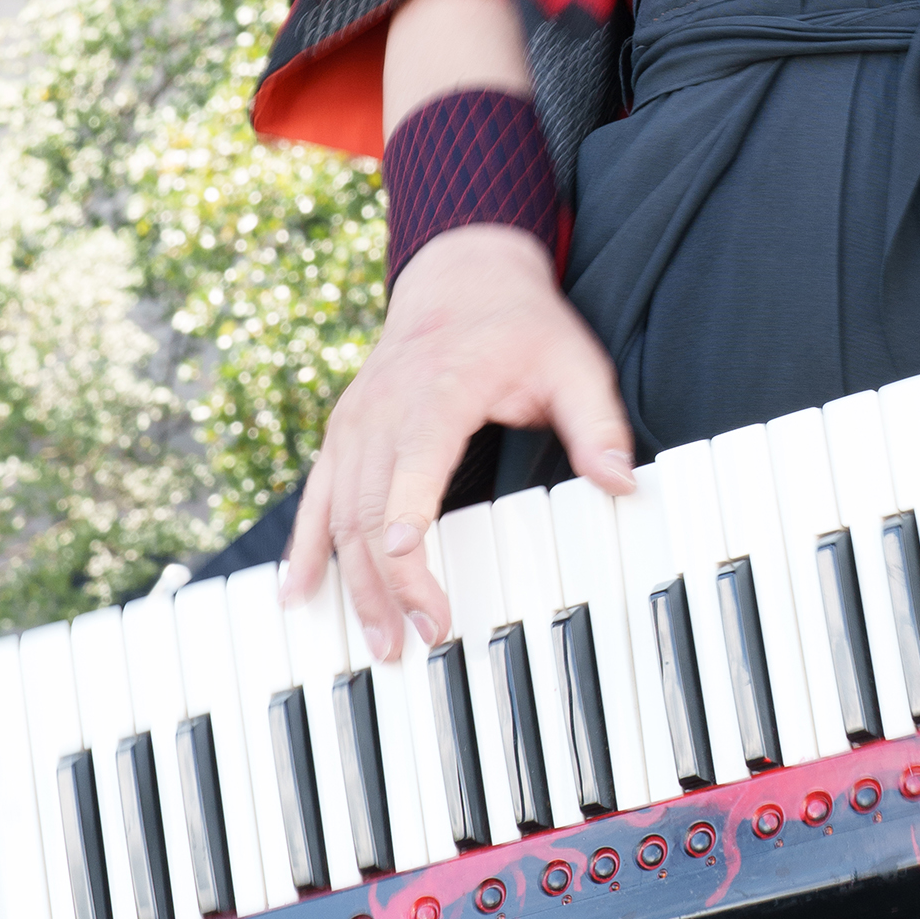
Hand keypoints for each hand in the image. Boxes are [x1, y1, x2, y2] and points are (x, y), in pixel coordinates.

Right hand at [284, 225, 633, 660]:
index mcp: (438, 390)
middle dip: (391, 581)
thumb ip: (598, 424)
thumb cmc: (521, 325)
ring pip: (340, 513)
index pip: (414, 465)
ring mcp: (356, 423)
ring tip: (383, 642)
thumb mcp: (573, 363)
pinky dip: (303, 548)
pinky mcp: (344, 435)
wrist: (461, 276)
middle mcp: (384, 408)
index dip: (409, 523)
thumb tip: (623, 482)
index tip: (414, 575)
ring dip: (354, 582)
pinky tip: (296, 594)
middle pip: (372, 507)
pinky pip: (315, 498)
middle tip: (421, 640)